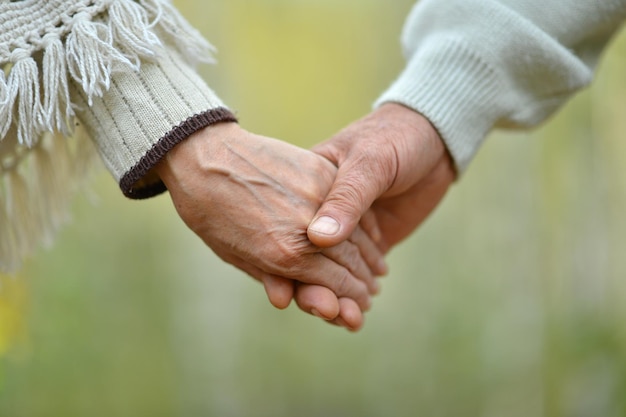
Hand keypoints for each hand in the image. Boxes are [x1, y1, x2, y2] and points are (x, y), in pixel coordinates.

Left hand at [154, 122, 384, 316]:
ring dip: (370, 257)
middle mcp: (306, 229)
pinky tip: (371, 237)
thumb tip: (288, 301)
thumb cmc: (211, 212)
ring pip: (356, 235)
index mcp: (284, 255)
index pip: (336, 284)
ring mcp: (316, 197)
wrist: (204, 157)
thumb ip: (269, 276)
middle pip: (351, 263)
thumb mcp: (235, 254)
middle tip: (370, 292)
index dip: (351, 298)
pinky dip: (365, 225)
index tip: (358, 306)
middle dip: (364, 283)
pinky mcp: (319, 170)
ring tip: (376, 269)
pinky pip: (351, 204)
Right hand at [293, 103, 455, 325]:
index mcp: (308, 190)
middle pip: (306, 260)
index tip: (283, 294)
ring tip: (347, 319)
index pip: (288, 233)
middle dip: (313, 291)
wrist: (435, 138)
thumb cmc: (395, 138)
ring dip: (334, 300)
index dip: (284, 265)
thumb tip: (319, 239)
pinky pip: (355, 275)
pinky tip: (357, 315)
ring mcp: (346, 232)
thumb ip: (346, 199)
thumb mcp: (369, 162)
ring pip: (329, 274)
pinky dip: (353, 296)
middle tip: (326, 312)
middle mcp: (320, 215)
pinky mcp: (370, 245)